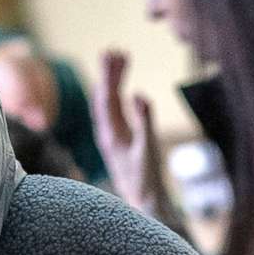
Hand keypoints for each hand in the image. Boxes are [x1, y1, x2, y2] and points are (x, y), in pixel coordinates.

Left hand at [92, 48, 171, 219]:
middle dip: (110, 73)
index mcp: (111, 134)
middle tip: (114, 50)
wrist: (142, 204)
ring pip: (109, 104)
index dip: (109, 75)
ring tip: (121, 59)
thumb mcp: (148, 150)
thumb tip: (139, 94)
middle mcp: (107, 134)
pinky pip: (115, 112)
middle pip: (105, 97)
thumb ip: (145, 122)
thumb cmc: (146, 180)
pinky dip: (118, 96)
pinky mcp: (119, 141)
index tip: (112, 53)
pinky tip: (123, 89)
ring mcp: (112, 137)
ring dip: (113, 82)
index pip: (107, 98)